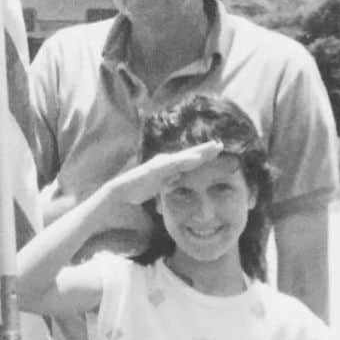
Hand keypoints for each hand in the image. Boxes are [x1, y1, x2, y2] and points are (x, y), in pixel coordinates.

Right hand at [106, 141, 222, 207]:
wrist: (118, 195)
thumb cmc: (136, 193)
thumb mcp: (157, 189)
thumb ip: (167, 184)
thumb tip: (176, 183)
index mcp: (167, 169)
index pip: (188, 161)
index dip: (203, 157)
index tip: (217, 153)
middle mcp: (165, 163)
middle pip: (189, 155)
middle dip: (205, 150)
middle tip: (221, 145)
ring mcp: (160, 164)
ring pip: (184, 156)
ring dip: (200, 151)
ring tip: (215, 147)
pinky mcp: (156, 169)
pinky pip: (174, 164)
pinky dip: (186, 160)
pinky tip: (198, 158)